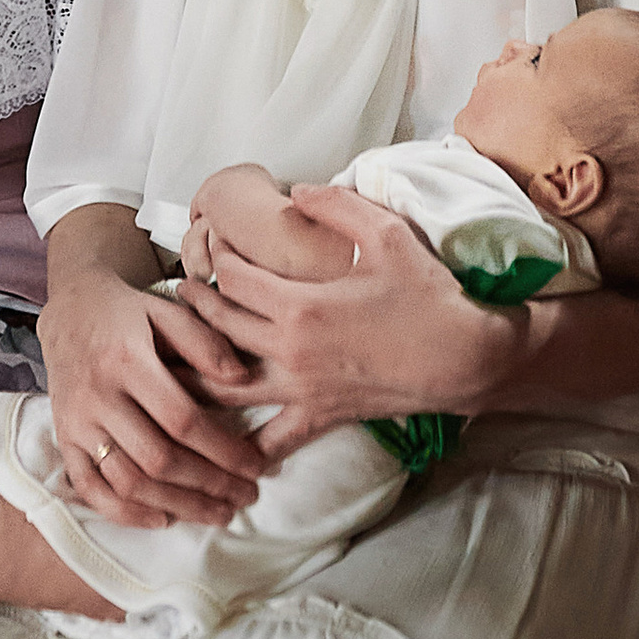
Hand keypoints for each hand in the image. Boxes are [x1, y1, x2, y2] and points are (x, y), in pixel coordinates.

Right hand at [36, 264, 270, 528]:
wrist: (68, 308)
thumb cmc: (128, 311)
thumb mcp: (167, 309)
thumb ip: (204, 342)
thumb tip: (243, 379)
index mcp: (127, 360)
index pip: (182, 420)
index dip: (223, 450)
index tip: (256, 467)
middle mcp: (97, 396)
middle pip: (158, 458)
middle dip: (209, 485)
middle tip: (246, 497)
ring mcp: (76, 422)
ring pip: (127, 481)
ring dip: (178, 505)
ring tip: (217, 513)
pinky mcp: (63, 439)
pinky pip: (90, 489)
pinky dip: (125, 513)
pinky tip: (163, 519)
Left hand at [180, 186, 508, 456]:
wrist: (463, 358)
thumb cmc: (425, 294)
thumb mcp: (385, 232)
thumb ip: (336, 204)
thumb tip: (297, 192)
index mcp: (299, 304)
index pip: (233, 278)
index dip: (215, 255)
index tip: (208, 242)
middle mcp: (290, 351)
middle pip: (220, 327)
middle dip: (194, 305)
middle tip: (179, 289)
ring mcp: (302, 389)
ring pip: (227, 387)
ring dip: (196, 371)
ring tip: (175, 357)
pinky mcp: (320, 416)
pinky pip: (271, 440)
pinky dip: (243, 447)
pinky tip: (221, 446)